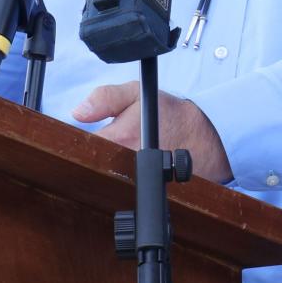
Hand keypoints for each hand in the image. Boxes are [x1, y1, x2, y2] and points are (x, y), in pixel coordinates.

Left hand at [72, 81, 232, 184]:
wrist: (202, 137)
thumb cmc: (168, 113)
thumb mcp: (136, 93)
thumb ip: (105, 98)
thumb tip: (78, 112)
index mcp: (121, 138)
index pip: (83, 146)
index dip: (80, 140)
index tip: (87, 135)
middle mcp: (127, 163)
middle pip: (92, 164)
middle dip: (95, 153)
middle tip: (110, 142)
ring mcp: (136, 180)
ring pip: (106, 176)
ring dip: (108, 166)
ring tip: (122, 152)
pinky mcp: (145, 190)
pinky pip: (123, 187)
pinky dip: (123, 178)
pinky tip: (130, 166)